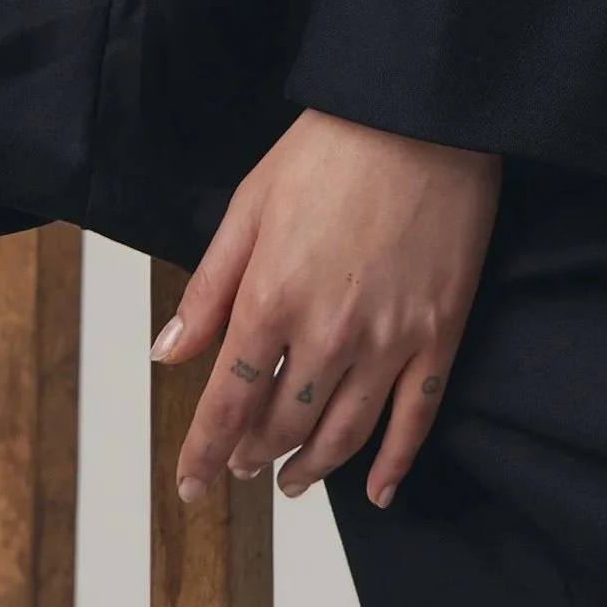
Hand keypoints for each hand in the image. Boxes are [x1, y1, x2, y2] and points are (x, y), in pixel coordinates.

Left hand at [153, 109, 500, 512]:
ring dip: (312, 467)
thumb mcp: (251, 204)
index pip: (228, 400)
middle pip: (284, 422)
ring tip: (293, 481)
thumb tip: (168, 350)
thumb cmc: (332, 147)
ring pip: (344, 433)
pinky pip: (415, 419)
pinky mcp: (439, 334)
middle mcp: (328, 331)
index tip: (190, 483)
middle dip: (255, 452)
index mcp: (272, 295)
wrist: (419, 115)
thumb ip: (210, 286)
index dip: (205, 450)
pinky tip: (377, 491)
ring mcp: (389, 338)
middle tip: (243, 462)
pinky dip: (394, 463)